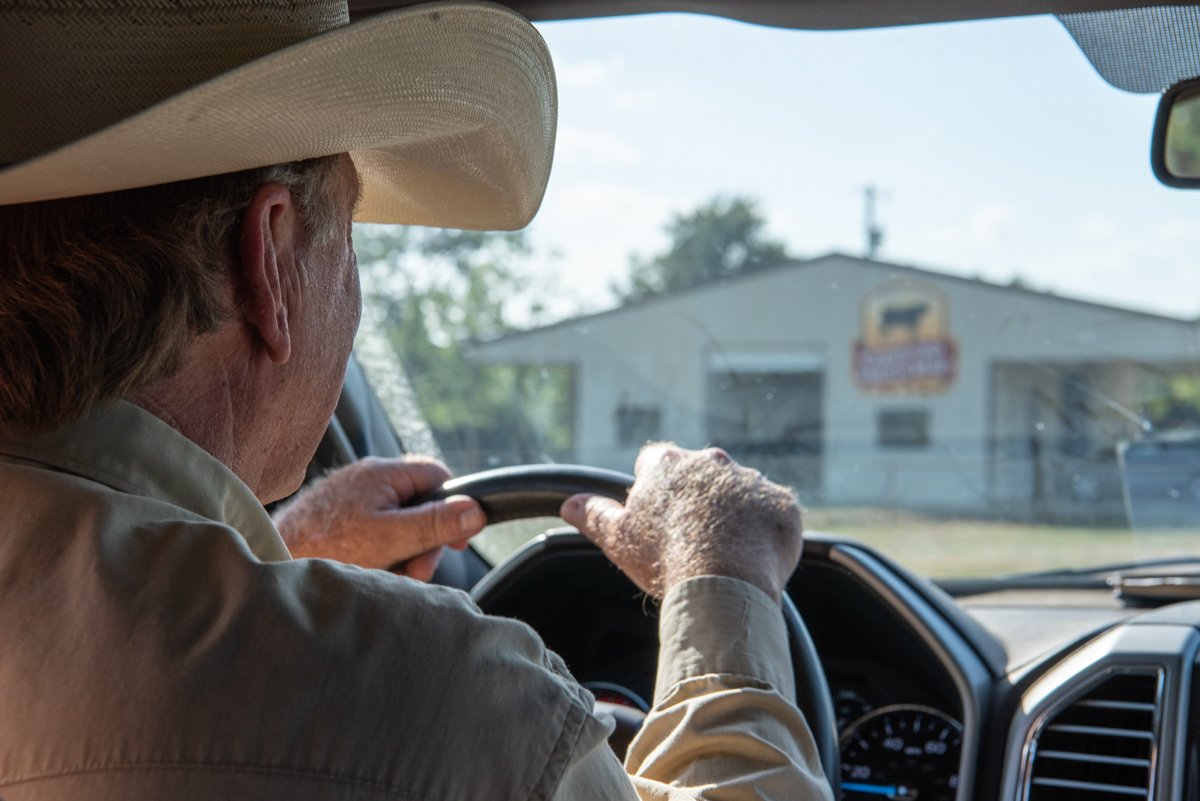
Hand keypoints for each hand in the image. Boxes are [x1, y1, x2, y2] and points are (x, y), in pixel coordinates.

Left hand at [274, 456, 486, 581]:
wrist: (272, 561)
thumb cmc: (327, 547)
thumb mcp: (392, 538)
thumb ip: (435, 523)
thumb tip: (475, 511)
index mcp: (383, 472)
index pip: (437, 477)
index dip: (452, 508)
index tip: (455, 539)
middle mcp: (366, 478)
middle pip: (419, 505)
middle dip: (423, 542)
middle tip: (415, 571)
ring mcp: (350, 498)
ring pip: (397, 524)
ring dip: (401, 554)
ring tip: (386, 575)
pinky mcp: (337, 519)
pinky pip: (374, 533)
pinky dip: (379, 554)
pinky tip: (369, 572)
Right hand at [560, 443, 801, 604]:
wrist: (724, 583)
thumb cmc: (665, 559)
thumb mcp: (616, 538)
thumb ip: (592, 513)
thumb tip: (570, 503)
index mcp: (668, 463)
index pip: (653, 465)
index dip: (652, 492)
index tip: (656, 520)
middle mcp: (711, 462)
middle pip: (699, 476)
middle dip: (694, 500)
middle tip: (689, 538)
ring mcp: (751, 480)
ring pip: (738, 493)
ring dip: (732, 514)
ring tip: (724, 552)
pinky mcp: (781, 503)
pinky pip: (773, 512)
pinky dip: (764, 530)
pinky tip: (753, 555)